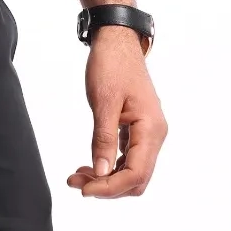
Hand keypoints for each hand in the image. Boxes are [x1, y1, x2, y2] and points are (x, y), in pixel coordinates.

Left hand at [65, 24, 167, 197]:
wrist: (117, 39)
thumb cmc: (111, 64)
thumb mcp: (103, 101)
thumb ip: (103, 139)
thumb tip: (102, 173)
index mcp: (151, 129)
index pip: (136, 174)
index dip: (110, 188)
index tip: (84, 190)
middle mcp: (155, 134)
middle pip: (136, 178)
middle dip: (107, 186)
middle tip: (76, 182)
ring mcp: (148, 131)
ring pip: (132, 170)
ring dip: (107, 177)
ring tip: (78, 175)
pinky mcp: (138, 127)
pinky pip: (128, 156)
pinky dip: (110, 164)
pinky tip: (91, 163)